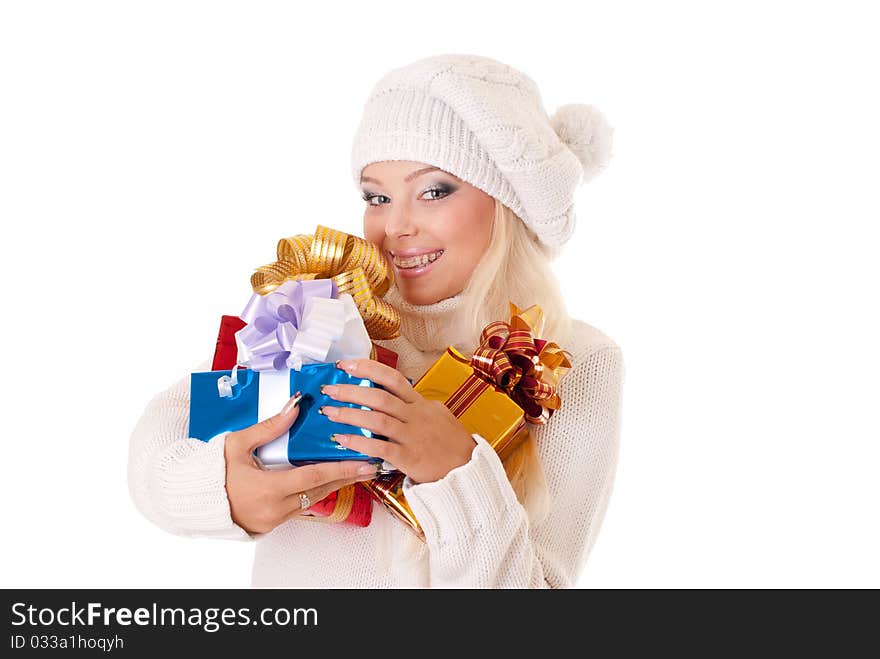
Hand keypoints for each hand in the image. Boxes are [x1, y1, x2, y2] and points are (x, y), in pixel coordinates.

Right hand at [223, 392, 380, 534]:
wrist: (195, 502)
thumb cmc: (212, 472)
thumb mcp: (237, 444)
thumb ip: (268, 427)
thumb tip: (294, 406)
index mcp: (268, 490)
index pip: (314, 476)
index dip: (342, 468)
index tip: (364, 462)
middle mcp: (276, 508)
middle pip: (322, 489)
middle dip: (348, 476)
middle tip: (371, 465)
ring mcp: (276, 518)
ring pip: (315, 499)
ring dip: (336, 484)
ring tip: (356, 470)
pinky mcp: (275, 522)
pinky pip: (304, 506)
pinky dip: (318, 491)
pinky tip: (331, 480)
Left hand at [320, 359, 476, 483]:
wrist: (469, 470)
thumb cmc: (453, 445)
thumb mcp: (439, 416)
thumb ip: (418, 406)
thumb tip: (402, 396)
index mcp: (420, 404)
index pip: (392, 378)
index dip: (368, 368)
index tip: (346, 364)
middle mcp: (415, 416)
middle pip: (379, 396)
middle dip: (351, 390)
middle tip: (329, 388)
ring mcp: (412, 436)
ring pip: (377, 419)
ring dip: (349, 414)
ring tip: (329, 412)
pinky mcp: (409, 457)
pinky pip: (379, 447)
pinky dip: (358, 442)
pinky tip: (341, 440)